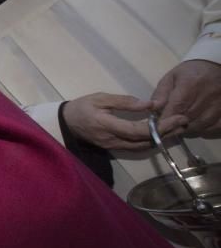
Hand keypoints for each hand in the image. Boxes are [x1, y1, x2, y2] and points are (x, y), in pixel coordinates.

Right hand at [62, 92, 182, 149]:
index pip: (137, 130)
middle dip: (166, 133)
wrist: (65, 123)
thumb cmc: (81, 107)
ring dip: (161, 139)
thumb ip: (124, 102)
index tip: (175, 118)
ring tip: (177, 128)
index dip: (158, 127)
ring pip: (142, 146)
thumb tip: (149, 105)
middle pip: (144, 141)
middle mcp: (112, 140)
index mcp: (107, 125)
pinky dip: (151, 141)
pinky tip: (161, 134)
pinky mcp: (114, 148)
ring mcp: (113, 146)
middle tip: (183, 122)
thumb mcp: (100, 98)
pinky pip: (137, 147)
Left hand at [150, 60, 220, 137]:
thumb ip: (161, 93)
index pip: (176, 107)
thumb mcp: (171, 77)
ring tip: (179, 124)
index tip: (157, 127)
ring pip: (200, 125)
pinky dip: (202, 129)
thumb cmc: (190, 73)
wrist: (216, 67)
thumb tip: (152, 109)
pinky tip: (195, 123)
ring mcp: (220, 104)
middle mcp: (207, 95)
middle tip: (166, 126)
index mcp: (190, 84)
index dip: (165, 120)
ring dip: (187, 128)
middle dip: (174, 125)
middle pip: (187, 119)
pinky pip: (213, 127)